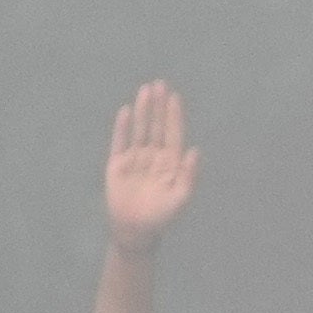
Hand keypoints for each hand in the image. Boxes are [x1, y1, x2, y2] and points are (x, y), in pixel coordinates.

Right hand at [104, 85, 197, 246]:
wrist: (136, 229)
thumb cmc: (162, 215)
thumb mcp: (181, 196)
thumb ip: (189, 174)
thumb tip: (196, 150)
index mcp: (171, 162)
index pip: (173, 133)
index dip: (174, 115)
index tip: (175, 96)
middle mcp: (154, 155)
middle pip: (157, 126)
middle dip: (158, 105)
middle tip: (159, 84)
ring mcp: (135, 158)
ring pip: (140, 129)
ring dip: (142, 110)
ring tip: (145, 90)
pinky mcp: (117, 164)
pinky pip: (120, 142)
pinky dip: (122, 127)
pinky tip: (125, 111)